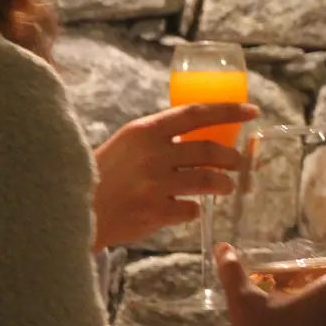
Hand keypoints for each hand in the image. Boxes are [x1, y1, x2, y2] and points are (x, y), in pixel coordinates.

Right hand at [90, 103, 256, 249]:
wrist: (74, 209)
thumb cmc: (101, 175)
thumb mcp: (125, 144)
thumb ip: (157, 138)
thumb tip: (199, 135)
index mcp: (144, 131)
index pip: (195, 113)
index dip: (228, 112)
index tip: (252, 111)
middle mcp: (152, 154)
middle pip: (208, 150)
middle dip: (232, 157)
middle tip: (241, 162)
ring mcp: (154, 185)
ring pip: (207, 181)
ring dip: (223, 184)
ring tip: (226, 186)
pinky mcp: (154, 213)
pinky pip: (190, 210)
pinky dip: (194, 210)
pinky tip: (189, 209)